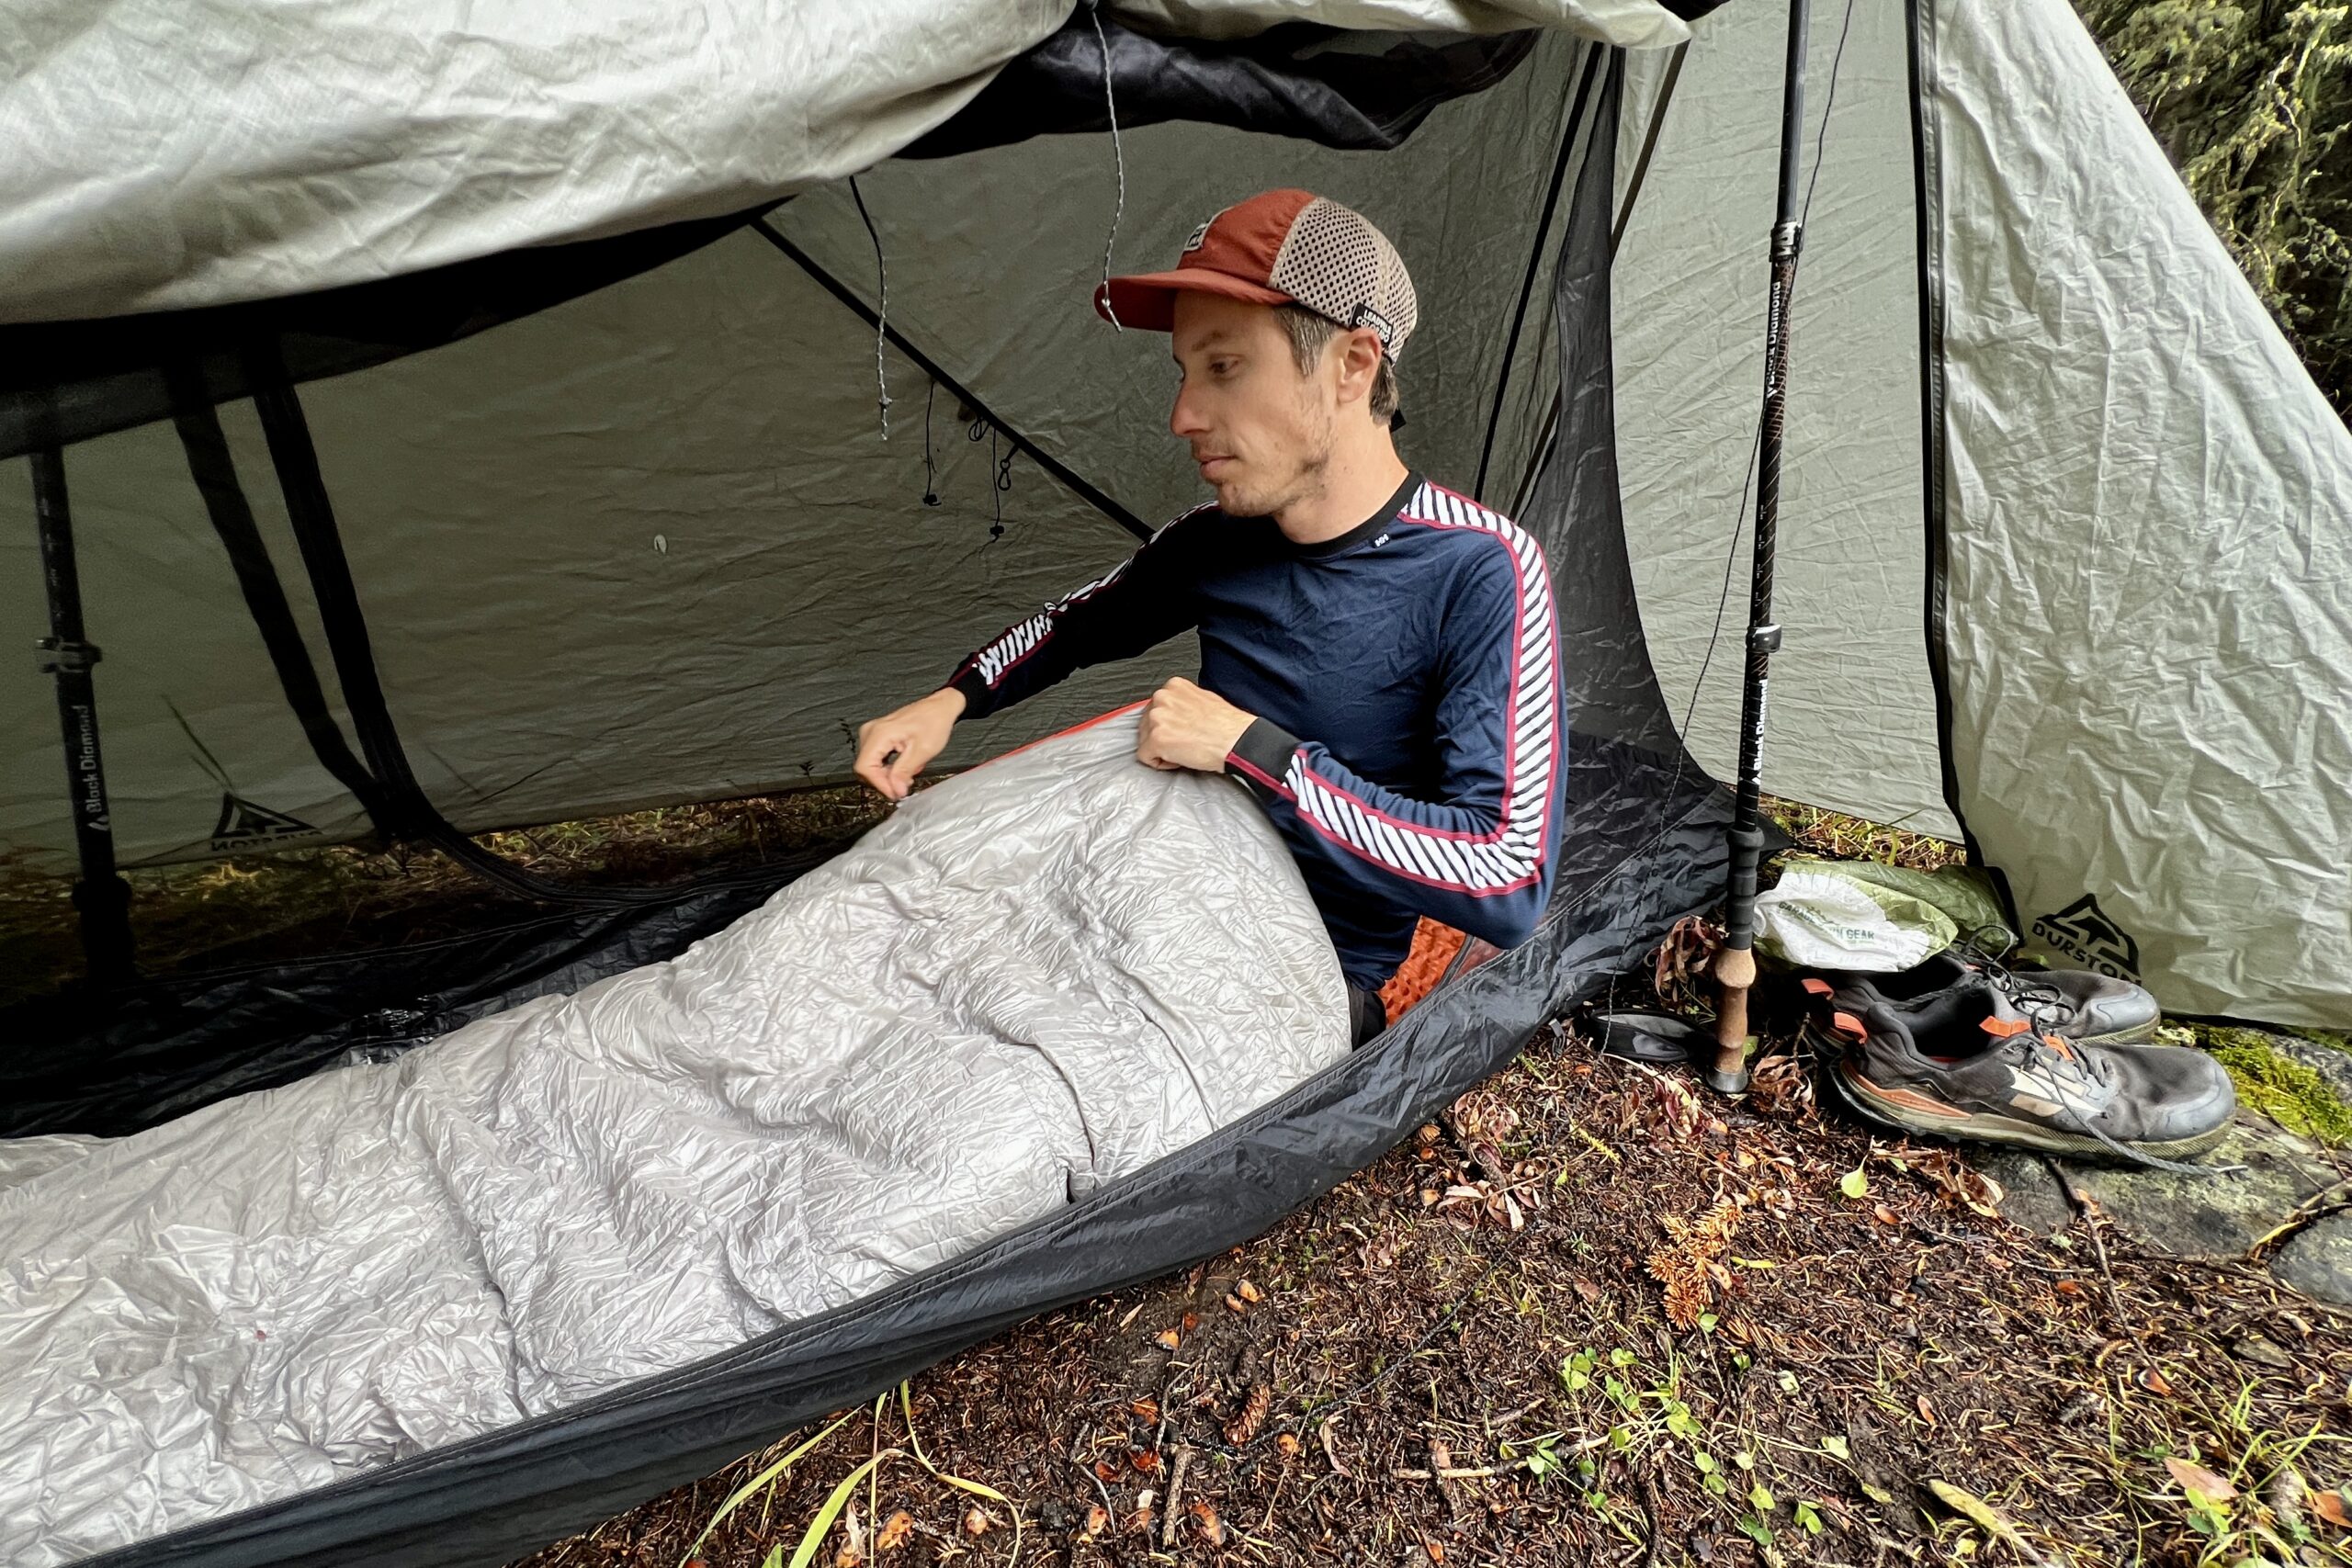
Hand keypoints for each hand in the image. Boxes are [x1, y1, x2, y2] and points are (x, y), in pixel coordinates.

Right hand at [854, 687, 965, 799]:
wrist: (940, 708)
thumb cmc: (934, 721)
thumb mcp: (922, 751)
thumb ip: (904, 772)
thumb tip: (895, 790)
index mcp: (880, 733)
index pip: (865, 767)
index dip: (879, 784)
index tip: (895, 793)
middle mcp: (871, 732)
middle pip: (865, 768)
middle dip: (884, 781)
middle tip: (903, 786)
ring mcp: (873, 733)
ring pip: (870, 766)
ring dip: (888, 776)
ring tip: (908, 774)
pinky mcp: (878, 737)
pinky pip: (876, 759)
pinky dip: (888, 768)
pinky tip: (903, 767)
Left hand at [1136, 677, 1253, 772]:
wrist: (1236, 740)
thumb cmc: (1227, 725)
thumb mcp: (1204, 699)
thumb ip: (1183, 703)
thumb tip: (1176, 713)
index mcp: (1174, 686)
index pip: (1156, 708)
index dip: (1168, 724)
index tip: (1179, 731)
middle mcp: (1162, 698)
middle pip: (1146, 724)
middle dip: (1162, 736)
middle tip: (1183, 742)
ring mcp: (1157, 718)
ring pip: (1144, 741)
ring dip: (1161, 749)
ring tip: (1184, 749)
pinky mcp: (1156, 740)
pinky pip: (1145, 757)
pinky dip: (1161, 763)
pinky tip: (1180, 758)